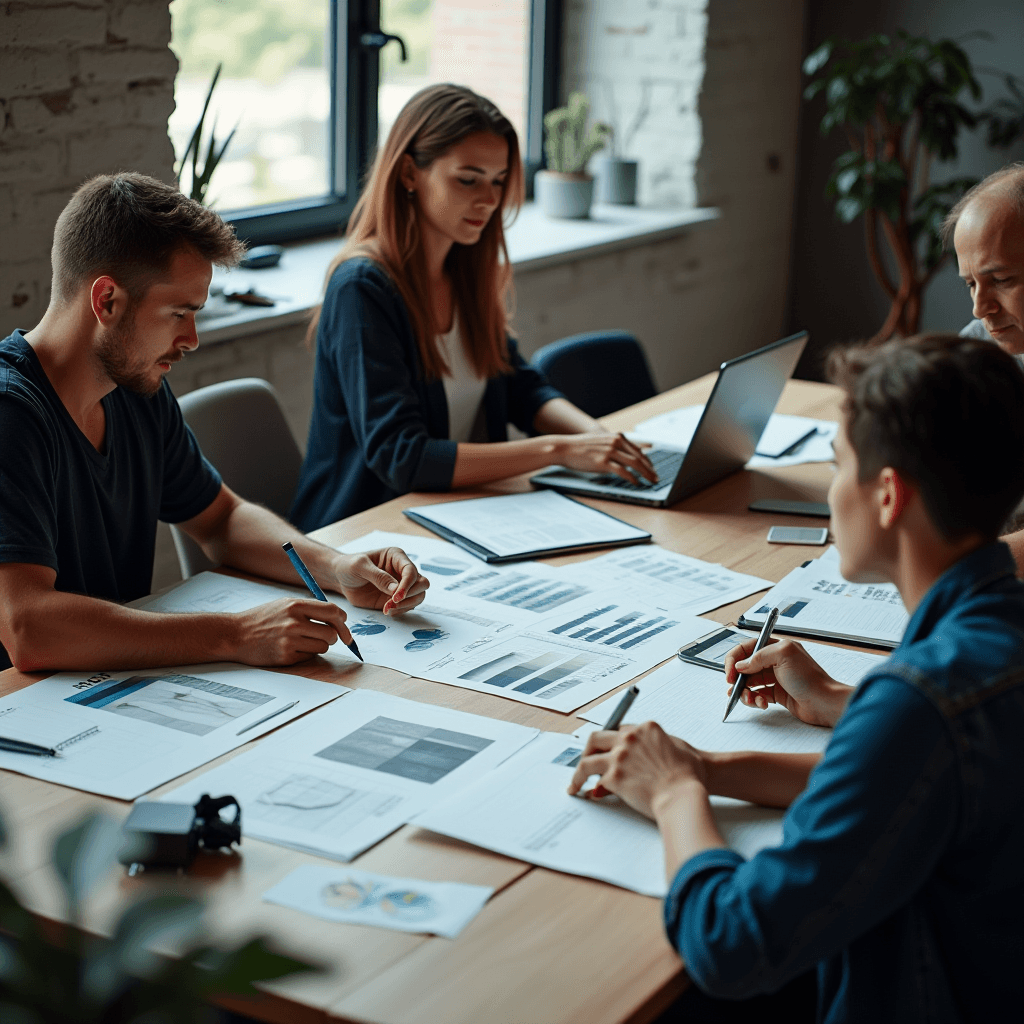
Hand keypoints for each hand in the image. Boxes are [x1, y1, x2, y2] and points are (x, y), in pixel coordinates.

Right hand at [231, 598, 351, 664]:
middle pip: (332, 633)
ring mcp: (290, 641)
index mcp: (295, 606)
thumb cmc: (263, 618)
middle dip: (334, 636)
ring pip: (324, 647)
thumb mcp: (285, 604)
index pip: (332, 611)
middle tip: (326, 636)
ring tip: (305, 641)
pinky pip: (310, 657)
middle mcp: (294, 622)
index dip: (342, 619)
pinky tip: (292, 648)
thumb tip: (339, 617)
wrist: (236, 634)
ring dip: (320, 646)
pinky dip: (306, 654)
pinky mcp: (286, 657)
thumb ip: (310, 608)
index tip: (343, 624)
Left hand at [334, 547, 428, 613]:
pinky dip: (401, 611)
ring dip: (406, 605)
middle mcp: (401, 570)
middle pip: (422, 583)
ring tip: (388, 609)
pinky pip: (408, 606)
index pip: (411, 570)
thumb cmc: (348, 566)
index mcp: (396, 557)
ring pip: (419, 596)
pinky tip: (387, 610)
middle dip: (410, 596)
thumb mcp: (359, 566)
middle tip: (392, 603)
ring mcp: (401, 585)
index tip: (396, 597)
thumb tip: (395, 589)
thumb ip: (378, 576)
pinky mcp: (396, 598)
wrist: (340, 578)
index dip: (407, 584)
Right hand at [551, 433, 657, 483]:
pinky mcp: (603, 462)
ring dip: (645, 474)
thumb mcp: (600, 442)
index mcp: (616, 437)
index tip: (652, 469)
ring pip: (634, 464)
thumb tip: (627, 456)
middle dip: (650, 469)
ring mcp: (610, 452)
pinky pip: (623, 471)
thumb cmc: (581, 447)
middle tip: (656, 478)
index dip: (648, 461)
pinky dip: (632, 478)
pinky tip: (636, 483)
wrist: (564, 448)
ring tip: (651, 481)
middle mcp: (615, 442)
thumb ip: (614, 446)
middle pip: (639, 457)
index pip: (638, 450)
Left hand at [566, 722, 706, 819]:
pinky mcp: (614, 776)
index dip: (613, 743)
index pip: (620, 731)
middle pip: (597, 738)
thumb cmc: (689, 775)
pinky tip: (586, 794)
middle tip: (586, 760)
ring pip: (587, 760)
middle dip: (589, 750)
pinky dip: (588, 788)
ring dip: (579, 772)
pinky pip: (595, 782)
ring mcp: (619, 756)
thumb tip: (644, 756)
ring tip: (575, 782)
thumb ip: (656, 746)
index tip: (608, 750)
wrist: (684, 794)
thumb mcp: (677, 748)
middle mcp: (629, 738)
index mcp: (646, 728)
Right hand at [723, 637, 852, 727]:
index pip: (746, 648)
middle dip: (737, 679)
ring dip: (745, 692)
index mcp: (776, 647)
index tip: (729, 673)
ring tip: (751, 700)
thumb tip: (740, 666)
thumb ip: (758, 657)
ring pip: (749, 683)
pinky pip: (757, 695)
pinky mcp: (776, 694)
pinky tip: (762, 704)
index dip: (734, 660)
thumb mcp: (783, 656)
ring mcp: (775, 678)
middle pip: (745, 667)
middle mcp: (774, 661)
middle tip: (735, 689)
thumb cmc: (809, 678)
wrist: (824, 703)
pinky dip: (755, 700)